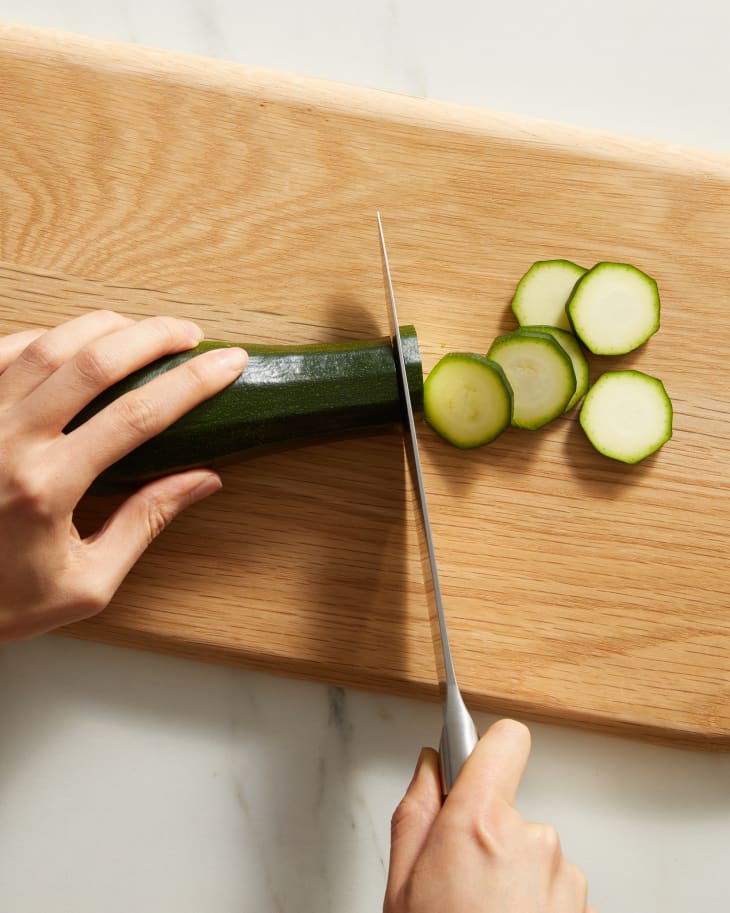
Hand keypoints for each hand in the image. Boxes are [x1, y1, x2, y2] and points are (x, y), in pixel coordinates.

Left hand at [0, 310, 247, 642]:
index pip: (138, 415)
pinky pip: (2, 352)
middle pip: (93, 362)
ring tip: (142, 328)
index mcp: (46, 487)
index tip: (230, 363)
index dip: (192, 382)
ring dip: (102, 326)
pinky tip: (73, 340)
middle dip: (152, 337)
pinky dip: (44, 336)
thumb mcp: (86, 583)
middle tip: (189, 333)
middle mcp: (7, 441)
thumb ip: (144, 524)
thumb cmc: (1, 602)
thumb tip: (203, 479)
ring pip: (45, 344)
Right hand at [384, 719, 596, 912]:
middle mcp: (532, 839)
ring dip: (514, 875)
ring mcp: (565, 877)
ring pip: (534, 851)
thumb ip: (416, 809)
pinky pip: (555, 885)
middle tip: (460, 882)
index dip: (487, 747)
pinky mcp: (585, 906)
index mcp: (479, 824)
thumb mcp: (400, 884)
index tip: (474, 760)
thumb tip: (431, 766)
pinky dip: (535, 903)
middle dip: (488, 835)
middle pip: (510, 808)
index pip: (504, 740)